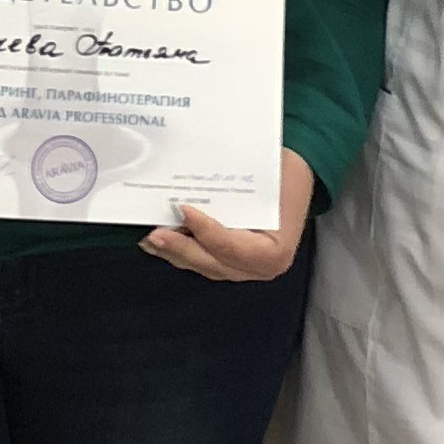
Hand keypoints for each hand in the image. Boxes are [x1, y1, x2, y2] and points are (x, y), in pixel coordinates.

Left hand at [144, 149, 314, 284]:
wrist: (295, 176)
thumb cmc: (283, 173)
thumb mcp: (270, 175)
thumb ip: (238, 186)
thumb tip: (197, 179)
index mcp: (274, 251)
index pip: (232, 247)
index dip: (205, 232)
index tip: (184, 210)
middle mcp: (260, 269)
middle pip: (212, 262)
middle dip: (180, 248)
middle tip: (154, 233)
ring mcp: (245, 270)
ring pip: (202, 266)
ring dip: (174, 252)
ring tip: (149, 238)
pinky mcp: (231, 263)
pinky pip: (202, 261)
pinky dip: (181, 251)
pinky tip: (160, 241)